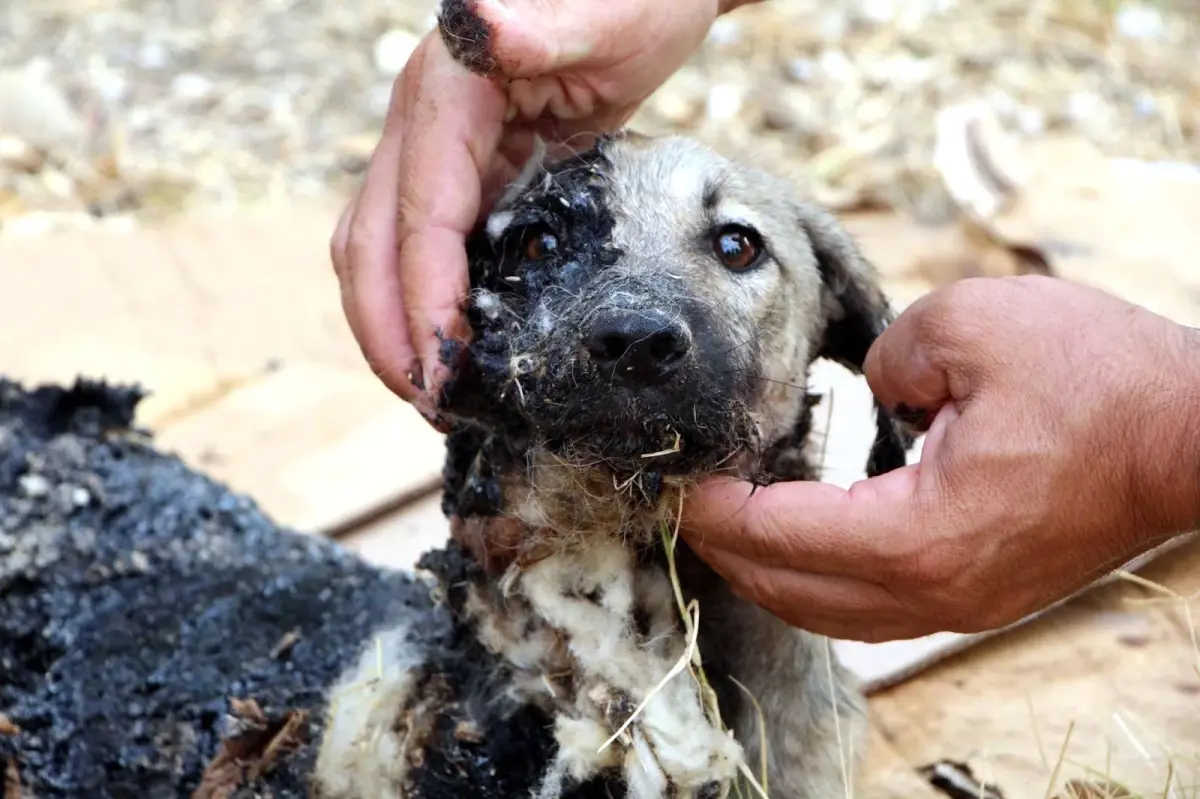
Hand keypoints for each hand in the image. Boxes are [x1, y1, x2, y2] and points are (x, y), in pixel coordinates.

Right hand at [330, 0, 741, 419]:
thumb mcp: (602, 12)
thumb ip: (541, 26)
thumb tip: (480, 20)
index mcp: (446, 91)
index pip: (418, 216)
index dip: (422, 300)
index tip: (443, 373)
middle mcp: (423, 122)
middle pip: (369, 242)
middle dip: (388, 329)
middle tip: (431, 400)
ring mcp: (436, 148)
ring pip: (378, 249)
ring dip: (393, 323)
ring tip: (433, 390)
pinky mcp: (464, 170)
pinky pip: (422, 245)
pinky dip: (424, 299)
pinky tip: (456, 342)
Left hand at [680, 275, 1199, 642]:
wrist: (1196, 437)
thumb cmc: (1100, 380)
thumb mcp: (970, 326)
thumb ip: (885, 354)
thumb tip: (868, 389)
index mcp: (914, 538)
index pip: (778, 536)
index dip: (717, 507)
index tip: (681, 478)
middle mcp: (931, 592)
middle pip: (788, 591)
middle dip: (728, 548)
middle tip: (689, 502)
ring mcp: (959, 606)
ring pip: (829, 613)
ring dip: (770, 573)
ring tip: (732, 524)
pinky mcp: (980, 597)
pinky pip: (873, 607)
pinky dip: (821, 580)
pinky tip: (806, 541)